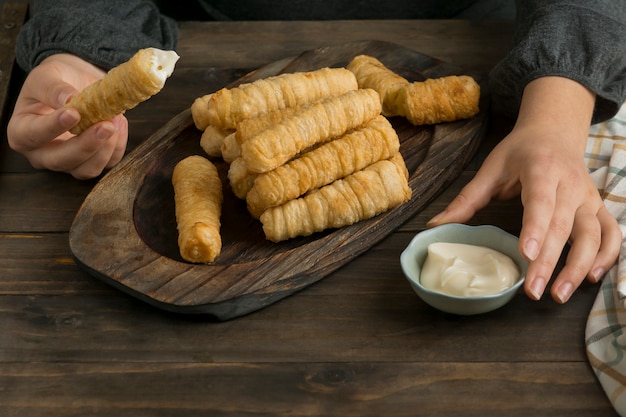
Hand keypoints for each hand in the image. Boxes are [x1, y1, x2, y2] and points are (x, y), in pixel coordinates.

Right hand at [7, 54, 127, 178]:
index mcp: (22, 132)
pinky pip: (107, 163)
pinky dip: (117, 146)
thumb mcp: (46, 76)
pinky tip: (120, 124)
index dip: (53, 127)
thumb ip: (53, 88)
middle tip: (105, 125)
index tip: (73, 113)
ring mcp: (68, 162)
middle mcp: (42, 153)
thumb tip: (68, 99)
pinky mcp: (92, 163)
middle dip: (86, 145)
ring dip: (105, 148)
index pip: (33, 135)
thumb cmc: (54, 82)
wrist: (74, 85)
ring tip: (116, 119)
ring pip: (87, 169)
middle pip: (61, 160)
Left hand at [428, 77, 621, 302]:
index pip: (541, 201)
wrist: (554, 130)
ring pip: (593, 234)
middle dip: (549, 261)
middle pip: (563, 225)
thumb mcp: (491, 168)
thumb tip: (434, 225)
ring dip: (579, 266)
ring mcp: (588, 197)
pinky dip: (608, 256)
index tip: (526, 254)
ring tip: (558, 294)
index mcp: (541, 169)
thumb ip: (466, 199)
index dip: (535, 228)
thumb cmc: (519, 152)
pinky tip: (591, 278)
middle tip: (533, 291)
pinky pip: (612, 234)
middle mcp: (570, 184)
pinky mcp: (598, 207)